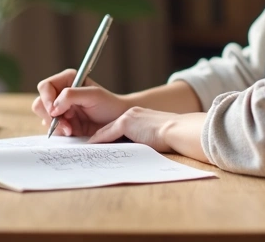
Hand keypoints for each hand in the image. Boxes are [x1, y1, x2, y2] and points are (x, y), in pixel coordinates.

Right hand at [31, 69, 129, 136]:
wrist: (118, 122)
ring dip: (56, 125)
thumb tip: (53, 106)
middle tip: (66, 124)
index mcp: (67, 80)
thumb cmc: (110, 105)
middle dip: (51, 116)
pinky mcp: (63, 123)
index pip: (45, 87)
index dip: (47, 99)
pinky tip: (73, 132)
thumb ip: (71, 95)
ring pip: (44, 118)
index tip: (56, 111)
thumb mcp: (93, 95)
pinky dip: (60, 132)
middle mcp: (61, 93)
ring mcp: (61, 109)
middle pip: (40, 103)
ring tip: (72, 129)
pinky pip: (52, 129)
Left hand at [87, 108, 207, 156]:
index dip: (107, 137)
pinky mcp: (126, 123)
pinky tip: (90, 147)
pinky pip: (107, 134)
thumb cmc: (172, 137)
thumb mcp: (155, 136)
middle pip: (109, 128)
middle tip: (86, 147)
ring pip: (106, 131)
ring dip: (95, 141)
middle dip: (97, 138)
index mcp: (139, 116)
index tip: (98, 145)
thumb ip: (143, 139)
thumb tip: (137, 151)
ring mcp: (128, 117)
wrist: (178, 130)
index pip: (118, 128)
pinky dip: (98, 141)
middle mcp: (131, 113)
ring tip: (85, 149)